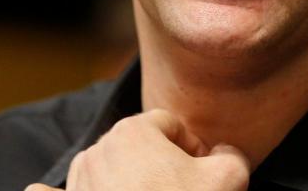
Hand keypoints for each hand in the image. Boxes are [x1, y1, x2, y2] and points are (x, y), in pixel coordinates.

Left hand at [25, 109, 249, 190]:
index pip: (169, 125)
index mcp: (134, 131)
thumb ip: (230, 154)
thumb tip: (221, 155)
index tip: (201, 173)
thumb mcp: (229, 178)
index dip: (192, 147)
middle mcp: (98, 150)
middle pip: (137, 145)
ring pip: (105, 168)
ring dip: (123, 180)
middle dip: (158, 164)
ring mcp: (77, 183)